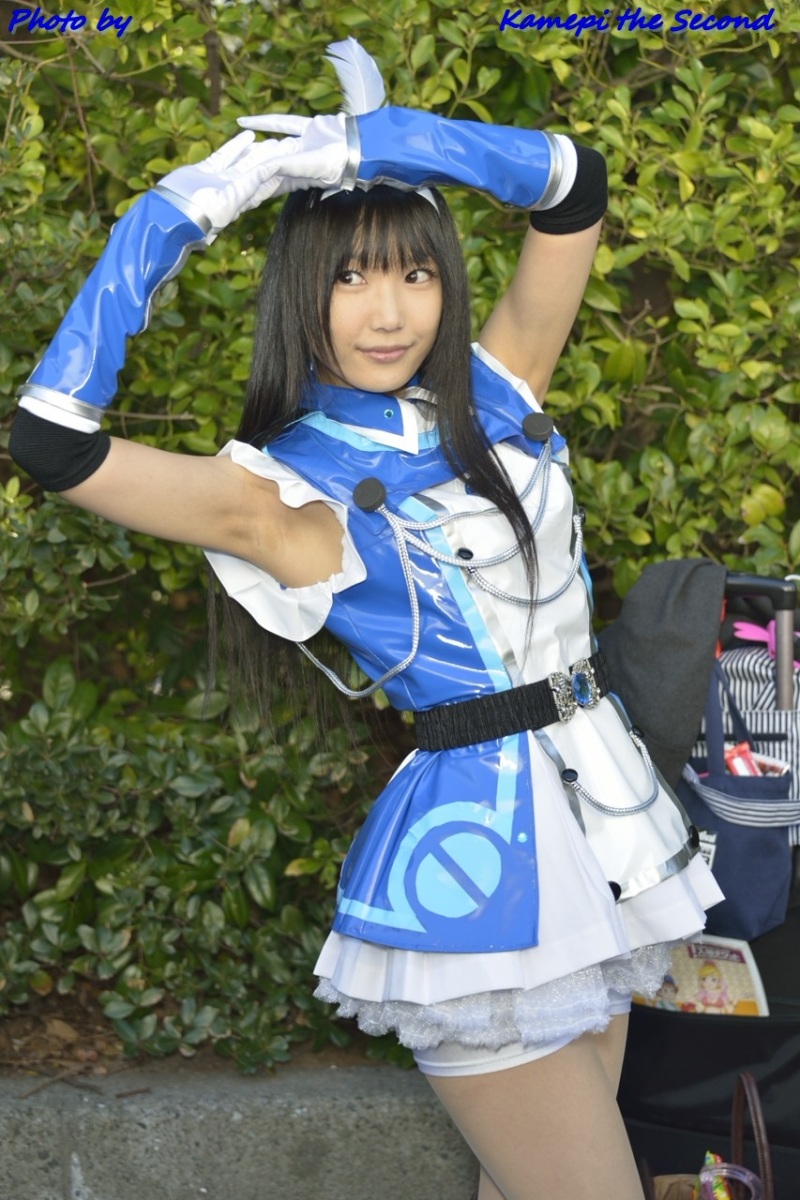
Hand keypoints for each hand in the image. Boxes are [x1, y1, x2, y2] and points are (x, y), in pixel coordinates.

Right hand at [156, 130, 285, 235]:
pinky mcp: (205, 171)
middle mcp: (234, 190)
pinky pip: (225, 155)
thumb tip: (273, 167)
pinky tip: (248, 135)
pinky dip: (236, 146)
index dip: (285, 171)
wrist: (171, 212)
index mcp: (244, 200)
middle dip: (276, 158)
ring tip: (274, 139)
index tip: (300, 161)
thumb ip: (252, 182)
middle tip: (294, 144)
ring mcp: (220, 180)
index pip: (269, 183)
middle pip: (260, 170)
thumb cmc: (203, 212)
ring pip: (244, 161)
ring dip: (258, 150)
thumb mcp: (232, 198)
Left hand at [236, 112, 349, 195]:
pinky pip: (284, 123)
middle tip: (229, 168)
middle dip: (252, 165)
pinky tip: (245, 121)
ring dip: (256, 144)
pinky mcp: (310, 127)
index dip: (254, 183)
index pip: (271, 181)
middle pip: (270, 163)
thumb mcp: (309, 167)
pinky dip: (265, 121)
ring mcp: (304, 144)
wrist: (362, 145)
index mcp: (299, 178)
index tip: (236, 187)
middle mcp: (300, 163)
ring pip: (275, 143)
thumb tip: (262, 169)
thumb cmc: (340, 163)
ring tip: (235, 145)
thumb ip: (287, 166)